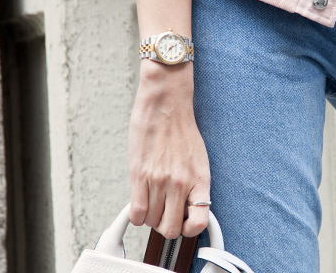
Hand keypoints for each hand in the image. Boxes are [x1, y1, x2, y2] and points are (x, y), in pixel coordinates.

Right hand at [128, 60, 209, 237]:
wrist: (167, 106)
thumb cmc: (182, 131)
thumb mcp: (199, 161)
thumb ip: (194, 186)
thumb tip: (189, 209)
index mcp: (200, 181)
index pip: (199, 223)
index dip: (190, 230)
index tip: (185, 224)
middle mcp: (180, 184)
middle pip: (170, 229)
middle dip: (166, 225)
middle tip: (164, 213)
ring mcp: (159, 181)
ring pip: (151, 221)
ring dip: (151, 216)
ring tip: (153, 201)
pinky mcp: (139, 175)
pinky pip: (136, 212)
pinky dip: (137, 215)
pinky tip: (141, 202)